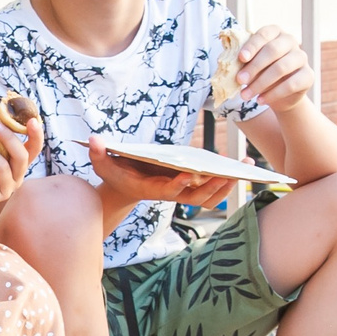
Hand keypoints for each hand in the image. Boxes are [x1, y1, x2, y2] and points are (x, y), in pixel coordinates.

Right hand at [88, 138, 234, 210]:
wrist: (124, 188)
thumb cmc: (114, 174)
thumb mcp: (102, 164)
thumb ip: (97, 152)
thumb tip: (92, 139)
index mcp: (151, 189)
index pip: (168, 190)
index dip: (180, 183)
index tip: (192, 173)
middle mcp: (169, 193)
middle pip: (196, 196)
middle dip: (214, 186)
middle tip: (232, 173)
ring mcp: (181, 192)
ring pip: (208, 196)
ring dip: (227, 184)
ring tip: (244, 167)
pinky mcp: (189, 187)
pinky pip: (212, 189)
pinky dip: (226, 181)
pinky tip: (240, 166)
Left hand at [233, 24, 316, 114]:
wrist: (278, 94)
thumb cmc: (260, 73)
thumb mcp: (249, 65)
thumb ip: (243, 61)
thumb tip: (229, 64)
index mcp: (275, 33)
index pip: (264, 34)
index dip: (252, 46)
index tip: (241, 58)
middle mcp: (290, 41)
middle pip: (273, 50)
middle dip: (254, 66)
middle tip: (239, 80)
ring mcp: (301, 57)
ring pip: (281, 68)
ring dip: (260, 83)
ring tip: (245, 95)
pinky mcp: (308, 75)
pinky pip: (291, 84)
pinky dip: (273, 94)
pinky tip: (260, 100)